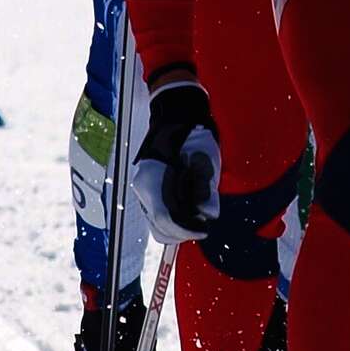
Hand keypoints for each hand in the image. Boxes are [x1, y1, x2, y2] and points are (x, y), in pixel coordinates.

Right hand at [131, 77, 220, 243]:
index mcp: (153, 178)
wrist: (177, 119)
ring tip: (195, 218)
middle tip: (202, 225)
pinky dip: (173, 223)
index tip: (204, 229)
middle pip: (160, 227)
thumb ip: (206, 190)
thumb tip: (206, 215)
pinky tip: (187, 213)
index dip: (186, 229)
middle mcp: (143, 187)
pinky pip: (158, 218)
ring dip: (178, 229)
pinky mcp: (148, 193)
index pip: (164, 218)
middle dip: (183, 231)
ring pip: (157, 227)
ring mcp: (143, 191)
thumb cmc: (193, 137)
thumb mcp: (206, 162)